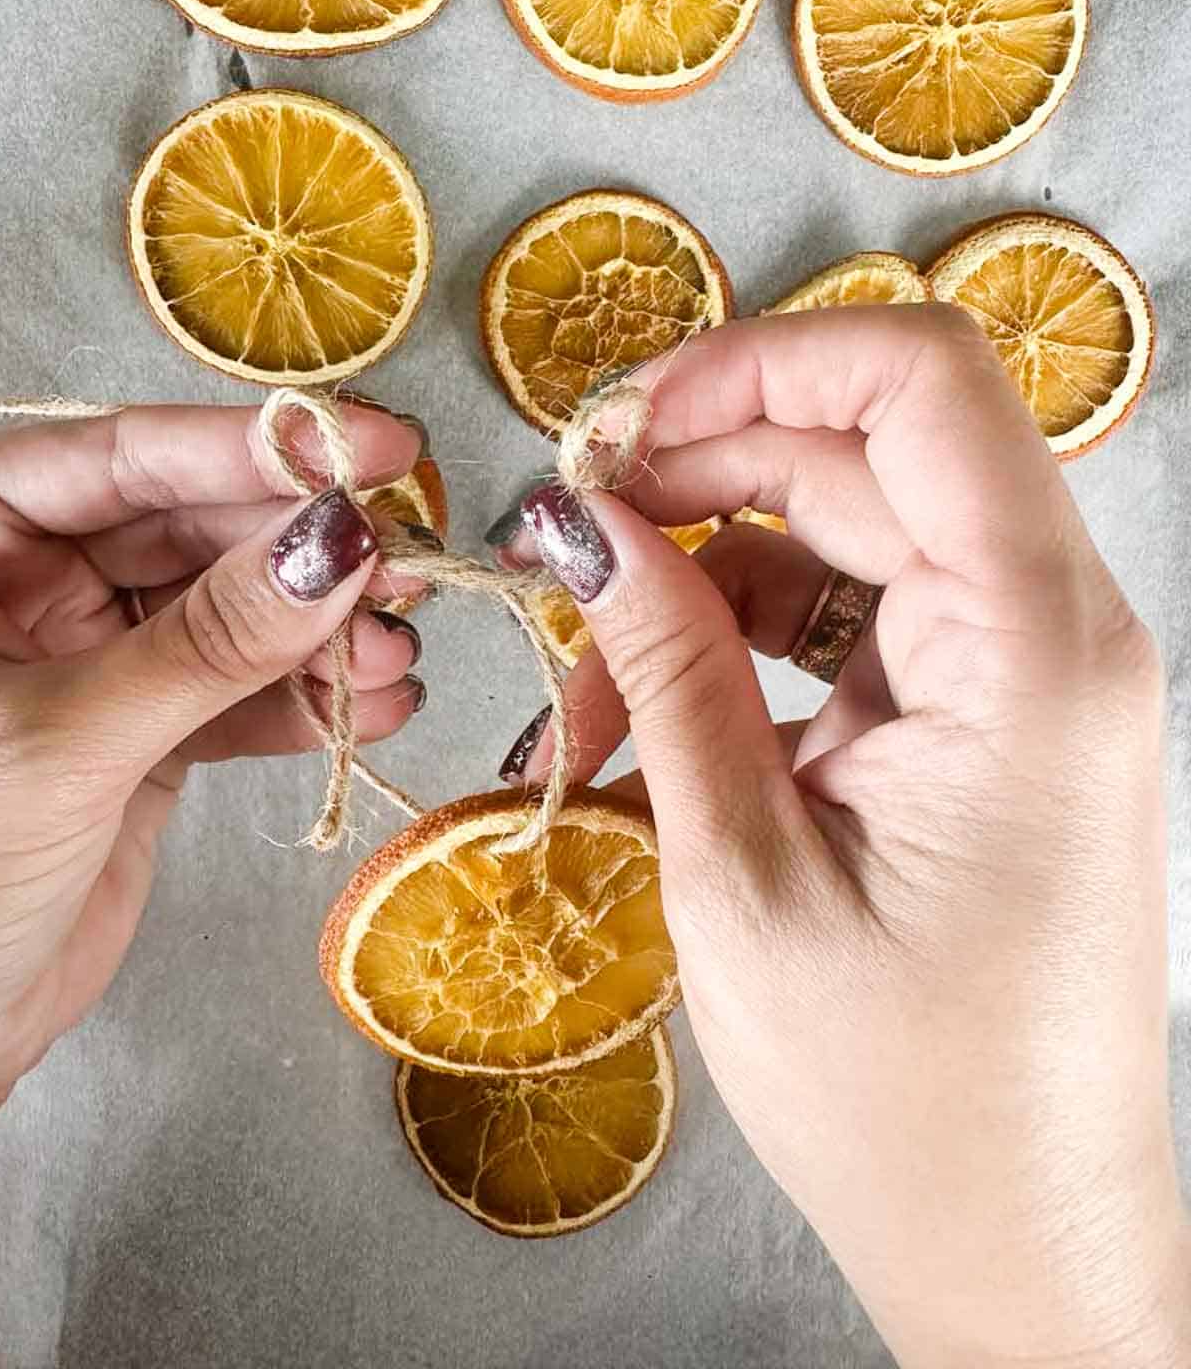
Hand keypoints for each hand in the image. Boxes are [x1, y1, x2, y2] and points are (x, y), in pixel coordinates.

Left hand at [0, 400, 426, 1106]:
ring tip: (393, 659)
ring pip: (229, 614)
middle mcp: (30, 583)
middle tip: (406, 567)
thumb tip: (336, 544)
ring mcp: (91, 658)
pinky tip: (373, 707)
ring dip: (321, 636)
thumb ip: (208, 641)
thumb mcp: (71, 738)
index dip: (252, 446)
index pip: (121, 458)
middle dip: (304, 554)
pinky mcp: (141, 734)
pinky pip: (236, 695)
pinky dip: (305, 703)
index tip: (374, 446)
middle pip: (194, 530)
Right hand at [495, 308, 1190, 1368]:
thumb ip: (666, 668)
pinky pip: (842, 625)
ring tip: (580, 695)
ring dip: (696, 585)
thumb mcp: (746, 874)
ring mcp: (1013, 676)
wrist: (1015, 1247)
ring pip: (839, 539)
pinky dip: (732, 652)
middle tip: (559, 550)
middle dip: (695, 481)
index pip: (924, 383)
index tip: (620, 423)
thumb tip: (582, 520)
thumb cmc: (901, 1099)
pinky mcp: (970, 722)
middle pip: (864, 456)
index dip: (762, 360)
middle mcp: (1048, 633)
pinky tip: (638, 725)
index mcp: (1035, 648)